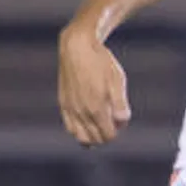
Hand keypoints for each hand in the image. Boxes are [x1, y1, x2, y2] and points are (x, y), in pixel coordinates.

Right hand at [58, 27, 131, 145]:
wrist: (77, 47)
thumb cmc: (101, 62)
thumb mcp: (117, 80)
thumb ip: (120, 105)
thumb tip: (122, 122)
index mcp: (96, 108)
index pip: (108, 135)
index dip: (116, 132)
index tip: (119, 122)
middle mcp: (81, 112)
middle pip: (95, 139)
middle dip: (105, 135)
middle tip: (111, 123)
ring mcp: (70, 108)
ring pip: (80, 136)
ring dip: (91, 137)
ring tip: (99, 127)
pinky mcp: (63, 103)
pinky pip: (69, 126)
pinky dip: (78, 131)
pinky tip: (85, 125)